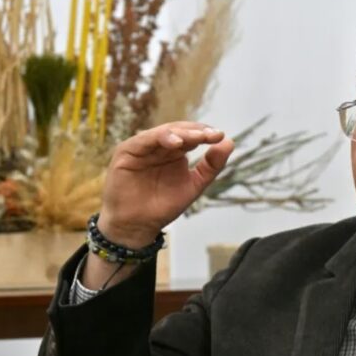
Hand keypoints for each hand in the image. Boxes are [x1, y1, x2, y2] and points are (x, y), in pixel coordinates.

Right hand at [99, 122, 234, 246]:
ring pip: (163, 133)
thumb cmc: (163, 205)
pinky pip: (144, 140)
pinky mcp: (127, 151)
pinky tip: (176, 143)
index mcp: (175, 152)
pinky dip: (160, 138)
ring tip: (198, 137)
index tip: (220, 136)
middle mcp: (159, 146)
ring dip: (182, 133)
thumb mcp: (194, 185)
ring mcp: (143, 147)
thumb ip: (211, 166)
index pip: (192, 136)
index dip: (205, 134)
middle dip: (196, 131)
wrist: (138, 225)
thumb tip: (229, 142)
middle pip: (179, 131)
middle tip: (212, 135)